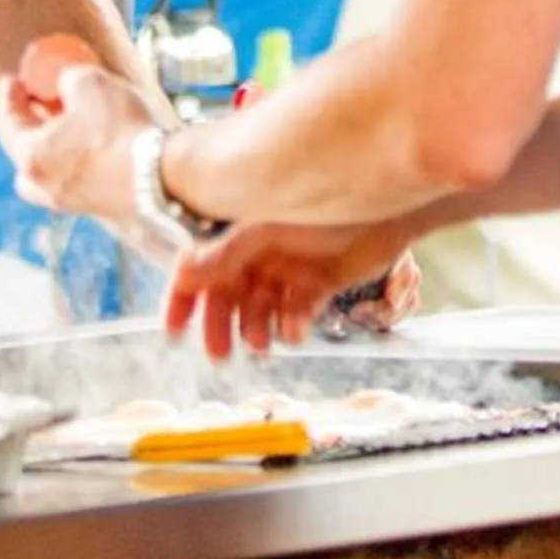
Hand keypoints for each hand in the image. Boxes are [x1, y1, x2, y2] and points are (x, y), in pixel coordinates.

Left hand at [0, 50, 160, 225]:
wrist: (161, 176)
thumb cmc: (120, 128)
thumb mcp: (88, 83)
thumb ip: (67, 78)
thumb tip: (65, 82)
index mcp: (31, 157)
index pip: (7, 123)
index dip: (8, 97)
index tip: (12, 79)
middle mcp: (44, 186)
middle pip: (22, 153)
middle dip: (27, 125)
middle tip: (36, 103)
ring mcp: (71, 202)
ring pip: (47, 173)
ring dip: (52, 147)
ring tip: (66, 125)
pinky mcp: (98, 208)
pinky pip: (75, 181)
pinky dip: (75, 161)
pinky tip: (94, 145)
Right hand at [165, 218, 423, 359]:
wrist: (387, 202)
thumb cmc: (323, 204)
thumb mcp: (265, 230)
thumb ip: (224, 253)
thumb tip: (181, 271)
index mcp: (240, 234)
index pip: (201, 270)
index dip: (182, 300)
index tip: (173, 332)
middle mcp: (262, 253)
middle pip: (229, 297)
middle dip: (220, 326)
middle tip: (219, 355)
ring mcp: (291, 269)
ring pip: (262, 310)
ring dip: (256, 331)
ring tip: (262, 347)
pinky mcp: (320, 283)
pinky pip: (297, 312)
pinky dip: (292, 326)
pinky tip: (295, 332)